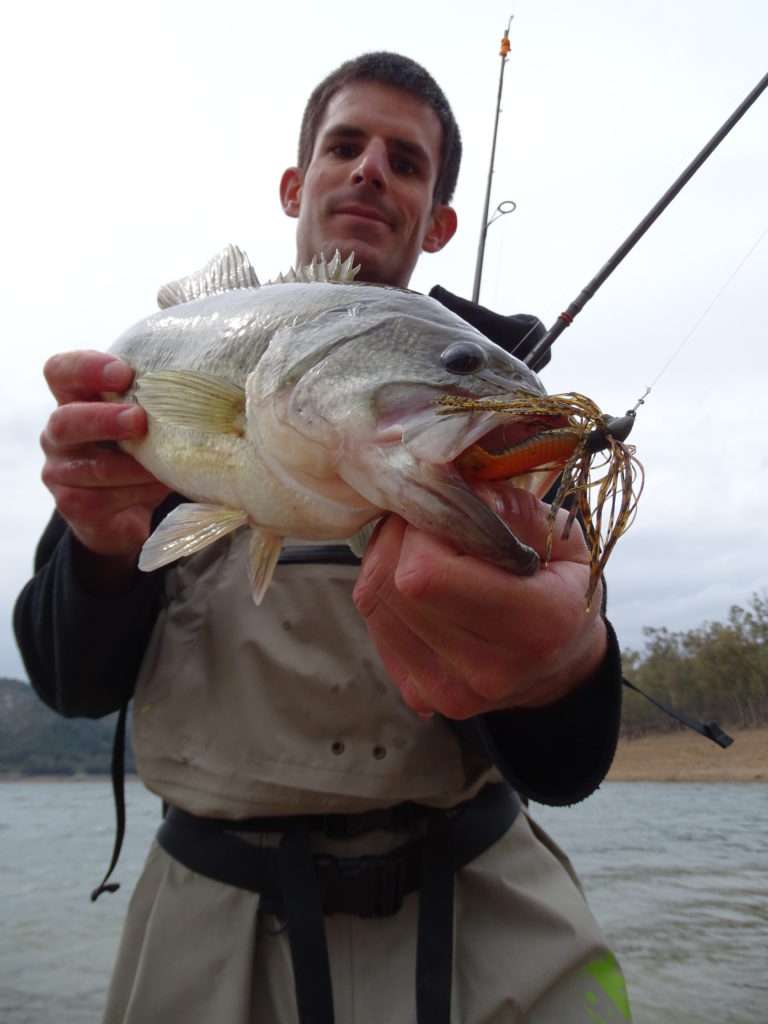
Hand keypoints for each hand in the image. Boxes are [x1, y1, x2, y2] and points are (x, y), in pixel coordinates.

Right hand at [41, 350, 169, 576]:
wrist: (127, 509)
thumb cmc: (141, 447)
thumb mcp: (147, 418)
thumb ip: (158, 399)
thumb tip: (211, 388)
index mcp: (73, 399)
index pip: (61, 371)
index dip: (86, 368)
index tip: (123, 372)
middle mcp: (58, 433)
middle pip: (65, 421)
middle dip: (104, 419)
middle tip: (139, 419)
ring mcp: (60, 471)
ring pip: (95, 467)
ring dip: (136, 465)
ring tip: (169, 463)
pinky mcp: (73, 505)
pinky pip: (104, 498)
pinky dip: (138, 492)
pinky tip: (159, 485)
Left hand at [352, 486, 606, 718]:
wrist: (560, 664)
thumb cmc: (561, 585)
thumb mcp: (560, 534)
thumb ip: (508, 507)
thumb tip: (448, 483)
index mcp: (537, 624)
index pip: (426, 570)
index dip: (426, 526)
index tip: (449, 510)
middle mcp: (488, 669)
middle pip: (393, 581)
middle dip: (404, 537)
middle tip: (434, 524)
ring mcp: (448, 690)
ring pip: (373, 597)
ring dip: (389, 559)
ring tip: (428, 549)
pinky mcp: (419, 694)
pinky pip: (373, 621)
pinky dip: (386, 590)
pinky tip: (420, 584)